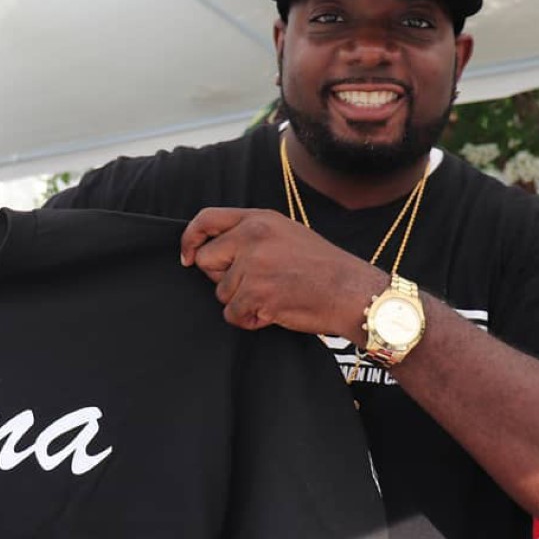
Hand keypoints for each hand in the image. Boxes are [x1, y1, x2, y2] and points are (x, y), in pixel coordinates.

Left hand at [179, 207, 384, 338]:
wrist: (351, 291)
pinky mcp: (256, 293)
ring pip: (221, 292)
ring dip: (242, 302)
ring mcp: (253, 265)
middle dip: (222, 278)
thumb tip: (217, 250)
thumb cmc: (323, 267)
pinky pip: (233, 314)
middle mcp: (252, 237)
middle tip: (252, 283)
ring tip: (273, 296)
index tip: (187, 256)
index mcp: (259, 219)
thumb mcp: (286, 233)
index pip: (206, 219)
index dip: (190, 239)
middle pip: (205, 261)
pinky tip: (274, 311)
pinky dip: (250, 319)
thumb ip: (252, 235)